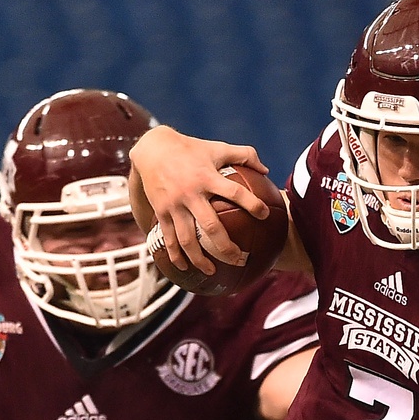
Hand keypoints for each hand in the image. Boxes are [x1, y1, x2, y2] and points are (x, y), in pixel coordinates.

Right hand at [127, 126, 268, 277]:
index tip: (264, 215)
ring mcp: (174, 205)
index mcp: (207, 177)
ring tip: (213, 272)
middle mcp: (191, 193)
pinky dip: (176, 256)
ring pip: (187, 239)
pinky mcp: (161, 212)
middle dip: (226, 247)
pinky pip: (169, 238)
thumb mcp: (217, 147)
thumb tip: (266, 171)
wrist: (152, 148)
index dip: (252, 204)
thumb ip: (244, 155)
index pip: (235, 192)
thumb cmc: (190, 149)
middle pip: (211, 227)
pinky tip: (185, 268)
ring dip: (200, 259)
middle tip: (241, 259)